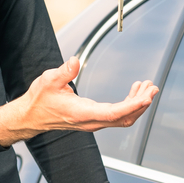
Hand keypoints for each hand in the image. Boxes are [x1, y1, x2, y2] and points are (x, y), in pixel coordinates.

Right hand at [0, 57, 158, 146]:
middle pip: (124, 118)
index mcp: (81, 113)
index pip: (113, 113)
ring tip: (148, 87)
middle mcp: (91, 121)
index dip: (132, 106)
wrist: (31, 116)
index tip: (146, 97)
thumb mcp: (48, 81)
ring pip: (123, 118)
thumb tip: (75, 61)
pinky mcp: (94, 119)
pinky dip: (129, 104)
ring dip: (138, 104)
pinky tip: (134, 91)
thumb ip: (63, 72)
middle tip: (152, 87)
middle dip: (141, 103)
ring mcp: (93, 122)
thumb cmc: (39, 99)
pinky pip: (117, 115)